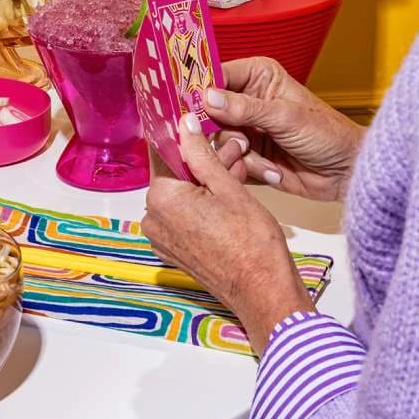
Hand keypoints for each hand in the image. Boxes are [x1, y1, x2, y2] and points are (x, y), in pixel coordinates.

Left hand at [142, 115, 313, 354]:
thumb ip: (201, 153)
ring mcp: (163, 238)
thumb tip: (184, 124)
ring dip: (207, 181)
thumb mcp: (227, 187)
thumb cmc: (251, 243)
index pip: (164, 153)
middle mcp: (153, 219)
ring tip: (237, 169)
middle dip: (204, 160)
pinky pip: (185, 216)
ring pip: (183, 195)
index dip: (185, 137)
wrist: (265, 294)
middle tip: (233, 148)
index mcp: (161, 198)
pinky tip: (229, 194)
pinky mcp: (176, 251)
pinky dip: (204, 204)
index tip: (199, 126)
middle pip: (176, 175)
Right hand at [206, 57, 364, 201]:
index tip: (187, 106)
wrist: (347, 173)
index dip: (199, 90)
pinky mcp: (248, 154)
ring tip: (267, 161)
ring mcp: (246, 128)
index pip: (216, 76)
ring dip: (240, 154)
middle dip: (223, 132)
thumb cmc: (327, 134)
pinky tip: (273, 171)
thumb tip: (208, 97)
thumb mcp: (285, 117)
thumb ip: (245, 108)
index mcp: (256, 76)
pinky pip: (230, 161)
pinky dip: (249, 169)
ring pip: (217, 140)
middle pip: (209, 112)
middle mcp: (246, 99)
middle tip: (242, 142)